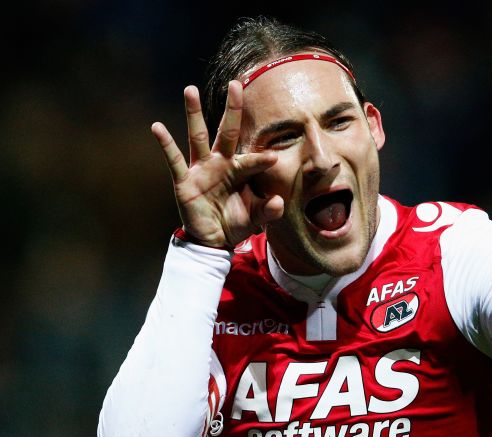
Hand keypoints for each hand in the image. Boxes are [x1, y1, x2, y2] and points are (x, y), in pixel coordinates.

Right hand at [151, 81, 282, 247]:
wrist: (214, 241)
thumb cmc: (237, 223)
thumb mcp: (256, 218)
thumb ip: (269, 211)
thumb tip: (279, 202)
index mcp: (240, 170)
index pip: (251, 160)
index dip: (260, 160)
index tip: (272, 158)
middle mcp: (221, 164)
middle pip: (226, 131)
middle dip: (232, 109)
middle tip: (235, 84)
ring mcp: (201, 170)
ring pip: (197, 136)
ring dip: (194, 113)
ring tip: (190, 89)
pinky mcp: (184, 181)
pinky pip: (174, 160)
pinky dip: (165, 143)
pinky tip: (157, 127)